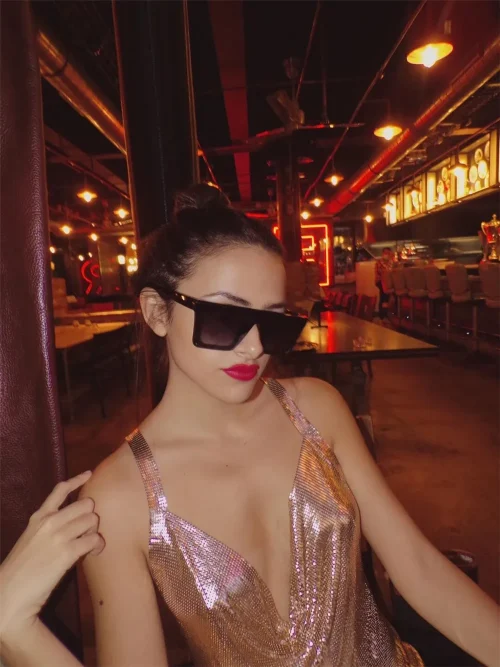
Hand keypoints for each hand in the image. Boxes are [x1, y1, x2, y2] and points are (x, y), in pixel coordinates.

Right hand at [0, 471, 104, 639]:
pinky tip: (94, 553)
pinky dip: (98, 546)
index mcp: (38, 517)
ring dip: (95, 532)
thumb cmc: (20, 570)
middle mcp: (49, 522)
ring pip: (92, 520)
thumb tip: (71, 524)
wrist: (10, 594)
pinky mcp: (67, 552)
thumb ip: (47, 528)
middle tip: (86, 532)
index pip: (60, 490)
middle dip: (90, 517)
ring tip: (90, 545)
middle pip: (85, 505)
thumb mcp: (30, 540)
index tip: (89, 474)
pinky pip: (94, 539)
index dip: (77, 480)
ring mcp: (58, 535)